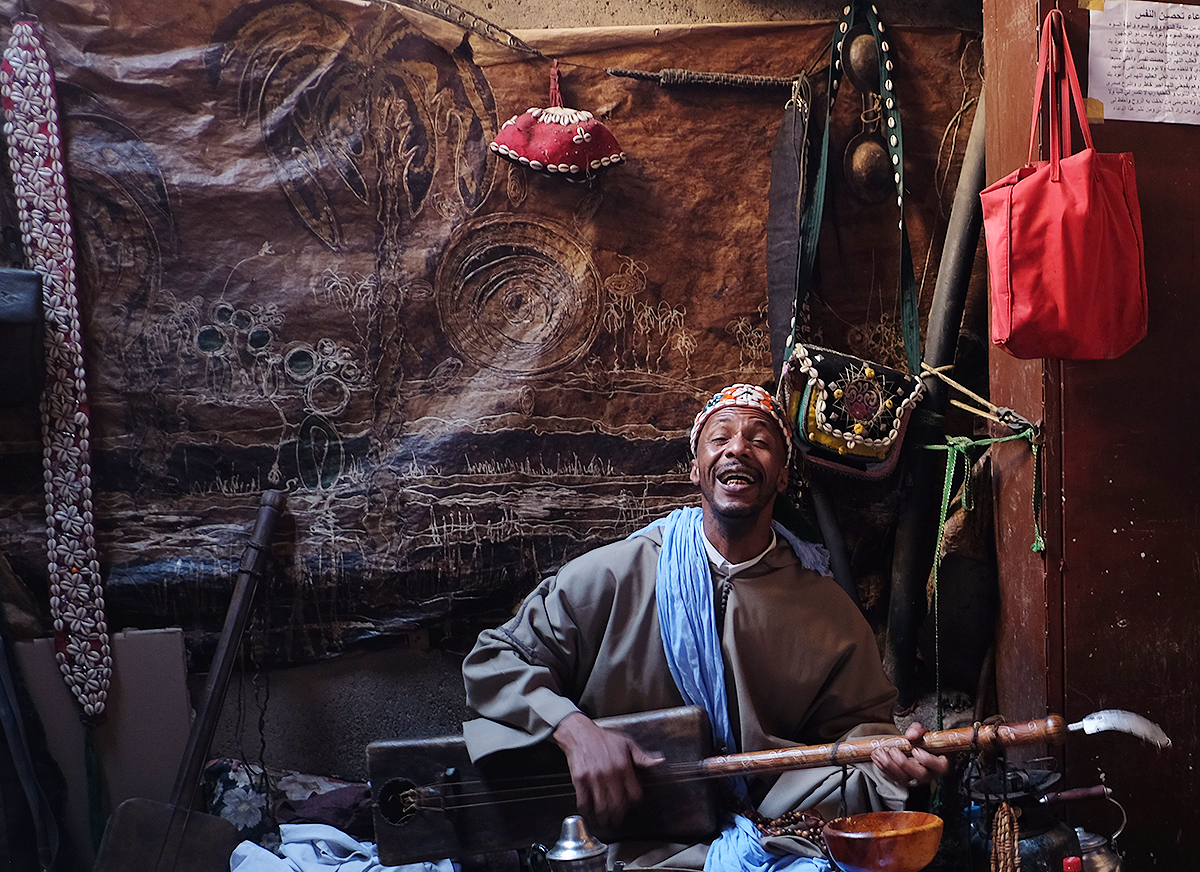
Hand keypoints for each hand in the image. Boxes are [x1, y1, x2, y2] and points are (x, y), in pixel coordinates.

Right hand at [551, 711, 665, 827]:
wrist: (580, 733)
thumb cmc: (604, 738)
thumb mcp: (627, 743)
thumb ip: (643, 757)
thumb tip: (660, 761)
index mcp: (624, 766)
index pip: (634, 794)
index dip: (634, 802)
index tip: (631, 804)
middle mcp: (610, 774)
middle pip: (618, 805)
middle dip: (619, 815)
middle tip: (618, 820)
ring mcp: (594, 778)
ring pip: (602, 806)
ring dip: (604, 817)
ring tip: (606, 821)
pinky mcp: (580, 780)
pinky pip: (584, 802)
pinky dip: (587, 811)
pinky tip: (590, 814)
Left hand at [871, 722, 950, 787]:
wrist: (917, 750)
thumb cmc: (924, 744)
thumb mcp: (923, 733)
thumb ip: (918, 730)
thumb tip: (911, 735)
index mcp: (939, 763)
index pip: (939, 766)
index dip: (927, 759)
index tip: (916, 750)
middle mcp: (929, 774)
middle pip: (919, 774)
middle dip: (904, 763)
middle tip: (894, 751)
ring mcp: (916, 779)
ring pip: (904, 778)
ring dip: (889, 765)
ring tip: (880, 753)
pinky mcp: (903, 780)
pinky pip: (893, 777)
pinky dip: (883, 768)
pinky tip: (877, 758)